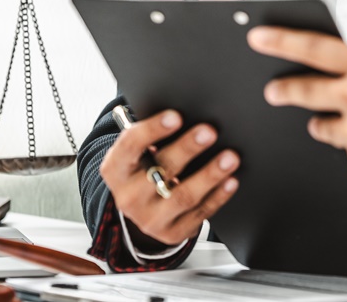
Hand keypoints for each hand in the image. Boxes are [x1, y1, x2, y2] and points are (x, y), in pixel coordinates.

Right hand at [99, 109, 240, 246]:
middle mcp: (129, 196)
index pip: (130, 146)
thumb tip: (186, 113)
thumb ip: (154, 137)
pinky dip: (218, 196)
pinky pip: (199, 213)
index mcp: (116, 169)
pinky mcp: (172, 232)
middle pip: (160, 170)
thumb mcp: (138, 154)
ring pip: (183, 196)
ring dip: (209, 175)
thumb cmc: (144, 169)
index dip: (153, 129)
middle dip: (187, 149)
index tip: (176, 116)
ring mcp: (150, 218)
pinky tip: (231, 181)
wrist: (143, 210)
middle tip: (209, 131)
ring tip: (230, 157)